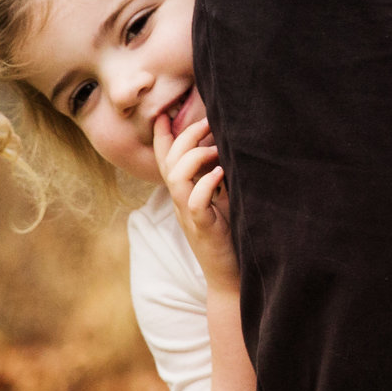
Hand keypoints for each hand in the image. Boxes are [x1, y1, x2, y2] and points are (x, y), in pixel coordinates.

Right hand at [154, 115, 239, 291]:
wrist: (229, 276)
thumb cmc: (229, 235)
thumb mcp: (222, 199)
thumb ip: (218, 176)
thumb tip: (226, 145)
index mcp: (183, 193)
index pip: (165, 160)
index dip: (162, 136)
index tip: (164, 113)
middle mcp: (181, 202)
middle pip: (170, 162)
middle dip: (185, 136)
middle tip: (207, 122)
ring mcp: (189, 215)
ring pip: (176, 178)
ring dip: (195, 157)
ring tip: (216, 150)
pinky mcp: (203, 228)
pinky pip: (195, 202)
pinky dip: (207, 184)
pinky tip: (222, 172)